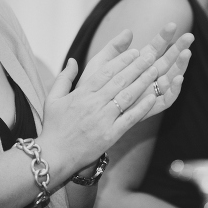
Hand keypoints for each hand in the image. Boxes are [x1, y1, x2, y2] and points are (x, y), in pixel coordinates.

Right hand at [40, 33, 159, 174]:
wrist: (55, 156)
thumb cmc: (54, 127)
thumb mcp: (52, 98)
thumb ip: (64, 77)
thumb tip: (73, 60)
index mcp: (82, 93)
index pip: (106, 72)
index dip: (122, 60)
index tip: (134, 52)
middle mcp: (94, 104)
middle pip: (120, 81)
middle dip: (137, 66)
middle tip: (150, 55)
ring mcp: (103, 120)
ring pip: (127, 96)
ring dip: (142, 82)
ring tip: (155, 71)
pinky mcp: (110, 135)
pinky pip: (129, 119)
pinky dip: (142, 108)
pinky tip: (152, 97)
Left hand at [76, 23, 193, 120]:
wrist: (86, 113)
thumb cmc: (92, 88)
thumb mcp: (100, 64)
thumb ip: (114, 48)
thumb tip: (129, 31)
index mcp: (136, 66)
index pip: (154, 49)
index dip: (163, 37)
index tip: (172, 25)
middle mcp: (146, 79)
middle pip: (167, 62)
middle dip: (179, 49)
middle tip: (189, 36)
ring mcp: (149, 93)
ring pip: (170, 78)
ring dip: (180, 66)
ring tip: (186, 53)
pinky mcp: (148, 108)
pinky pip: (165, 100)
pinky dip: (173, 90)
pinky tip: (178, 78)